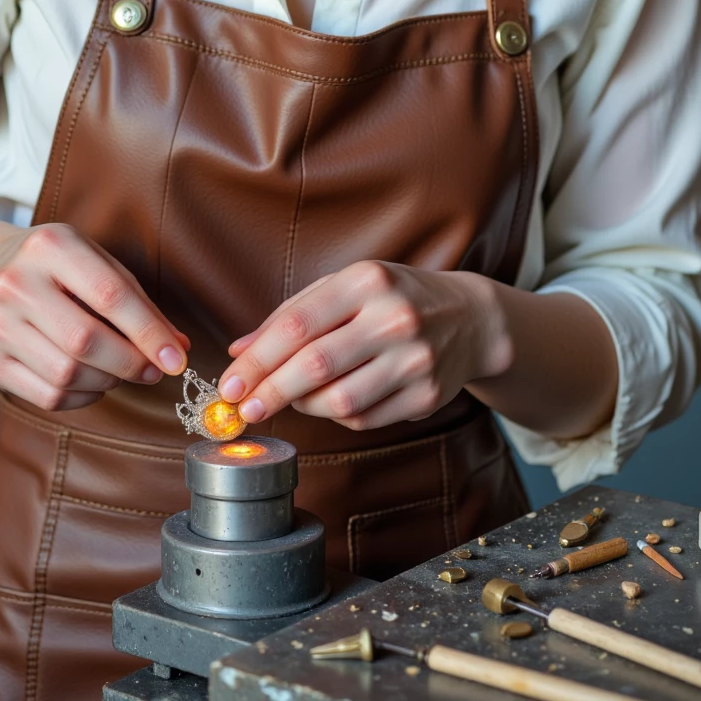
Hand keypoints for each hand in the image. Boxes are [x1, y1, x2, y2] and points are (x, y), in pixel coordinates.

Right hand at [0, 221, 190, 411]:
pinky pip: (48, 396)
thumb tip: (177, 348)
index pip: (110, 295)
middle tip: (152, 370)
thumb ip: (136, 301)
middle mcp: (16, 282)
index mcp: (51, 246)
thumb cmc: (52, 266)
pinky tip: (91, 381)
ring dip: (107, 382)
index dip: (148, 332)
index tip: (176, 359)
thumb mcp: (93, 260)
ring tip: (119, 370)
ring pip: (67, 374)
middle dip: (130, 363)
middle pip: (85, 341)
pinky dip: (82, 397)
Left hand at [216, 261, 512, 431]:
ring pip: (339, 401)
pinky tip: (331, 401)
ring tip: (291, 399)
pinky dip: (337, 416)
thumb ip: (291, 314)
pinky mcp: (427, 396)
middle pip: (316, 366)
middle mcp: (394, 318)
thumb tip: (239, 349)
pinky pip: (365, 419)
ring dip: (303, 407)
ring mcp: (414, 360)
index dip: (258, 358)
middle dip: (271, 391)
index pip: (299, 324)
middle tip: (244, 408)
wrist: (470, 318)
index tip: (231, 382)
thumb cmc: (394, 298)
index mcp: (368, 281)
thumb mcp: (346, 287)